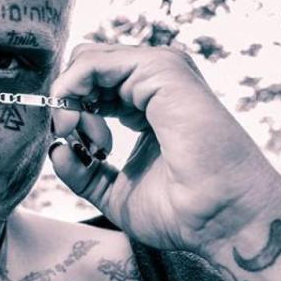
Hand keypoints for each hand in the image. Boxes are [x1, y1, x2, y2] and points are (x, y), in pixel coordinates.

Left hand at [48, 44, 280, 257]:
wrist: (224, 220)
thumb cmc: (183, 211)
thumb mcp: (114, 191)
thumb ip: (82, 170)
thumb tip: (55, 149)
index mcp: (146, 103)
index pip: (91, 85)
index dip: (71, 112)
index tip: (76, 148)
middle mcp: (154, 82)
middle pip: (84, 69)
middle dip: (67, 104)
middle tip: (77, 142)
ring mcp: (160, 72)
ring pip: (85, 61)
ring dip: (69, 100)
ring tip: (87, 140)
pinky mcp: (161, 70)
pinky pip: (91, 63)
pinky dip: (70, 91)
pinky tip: (76, 123)